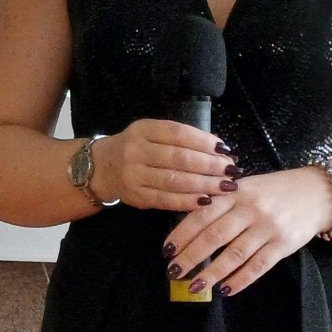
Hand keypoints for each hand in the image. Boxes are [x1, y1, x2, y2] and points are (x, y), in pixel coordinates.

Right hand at [90, 119, 239, 210]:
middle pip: (179, 158)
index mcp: (143, 130)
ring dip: (205, 185)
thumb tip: (220, 150)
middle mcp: (136, 151)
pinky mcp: (136, 196)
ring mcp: (134, 175)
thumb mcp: (151, 133)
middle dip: (210, 165)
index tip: (225, 150)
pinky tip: (206, 201)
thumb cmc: (136, 148)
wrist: (101, 168)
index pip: (178, 133)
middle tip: (231, 170)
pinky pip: (167, 200)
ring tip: (225, 186)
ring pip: (175, 181)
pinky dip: (189, 201)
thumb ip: (180, 139)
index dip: (204, 142)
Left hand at [163, 166, 331, 297]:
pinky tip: (226, 289)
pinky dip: (241, 279)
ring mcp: (268, 228)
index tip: (166, 250)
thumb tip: (187, 226)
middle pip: (214, 236)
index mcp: (235, 193)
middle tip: (174, 272)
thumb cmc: (272, 191)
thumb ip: (220, 201)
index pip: (202, 215)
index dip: (182, 234)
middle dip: (191, 256)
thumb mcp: (245, 187)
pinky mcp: (284, 245)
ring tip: (195, 286)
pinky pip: (258, 266)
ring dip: (212, 273)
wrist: (318, 194)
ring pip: (235, 254)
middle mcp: (250, 210)